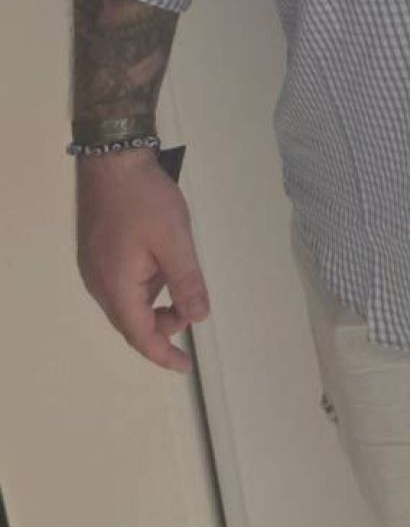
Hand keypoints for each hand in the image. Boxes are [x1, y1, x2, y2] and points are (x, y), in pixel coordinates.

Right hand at [76, 152, 210, 374]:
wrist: (112, 159)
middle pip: (131, 321)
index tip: (185, 367)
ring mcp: (94, 268)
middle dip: (162, 327)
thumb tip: (198, 318)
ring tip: (180, 287)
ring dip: (154, 305)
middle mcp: (99, 283)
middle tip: (191, 314)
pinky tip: (159, 269)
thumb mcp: (175, 241)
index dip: (163, 354)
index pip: (140, 334)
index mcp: (117, 286)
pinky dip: (143, 289)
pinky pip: (120, 285)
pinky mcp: (96, 253)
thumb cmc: (145, 199)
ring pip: (126, 303)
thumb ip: (187, 282)